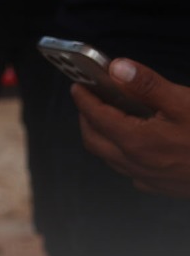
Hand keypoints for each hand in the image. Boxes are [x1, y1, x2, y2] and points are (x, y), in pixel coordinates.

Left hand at [73, 57, 189, 196]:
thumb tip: (116, 68)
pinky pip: (129, 172)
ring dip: (101, 137)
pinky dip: (121, 155)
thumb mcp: (185, 102)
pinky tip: (133, 145)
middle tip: (88, 99)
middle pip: (94, 140)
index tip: (77, 85)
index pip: (97, 117)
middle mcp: (136, 163)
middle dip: (86, 118)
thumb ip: (148, 85)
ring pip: (109, 158)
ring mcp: (148, 178)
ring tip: (106, 118)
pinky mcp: (162, 187)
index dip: (84, 99)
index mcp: (137, 140)